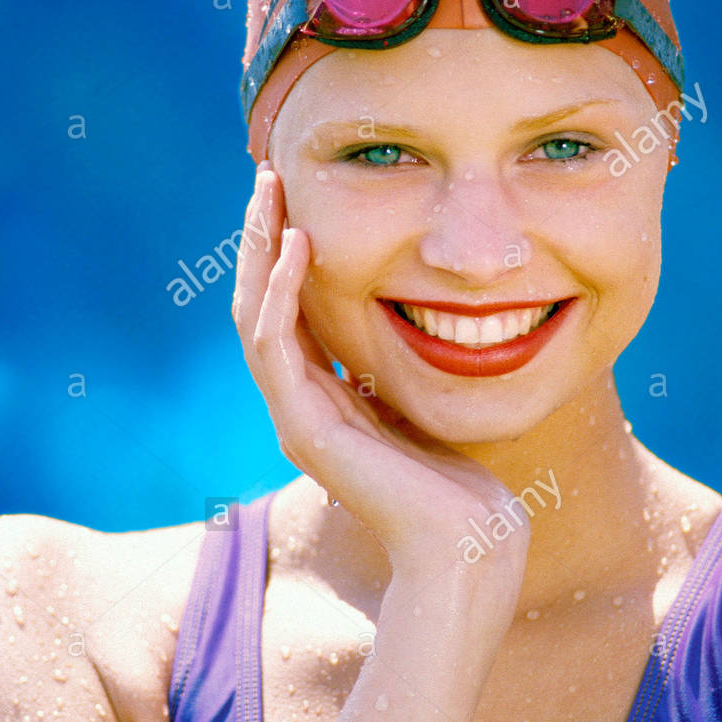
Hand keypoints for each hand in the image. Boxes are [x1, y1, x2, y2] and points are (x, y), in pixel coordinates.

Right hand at [231, 161, 530, 618]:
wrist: (466, 546)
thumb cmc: (462, 483)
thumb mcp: (423, 402)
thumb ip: (399, 368)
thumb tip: (416, 312)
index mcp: (324, 399)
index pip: (287, 310)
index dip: (286, 250)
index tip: (297, 194)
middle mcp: (299, 405)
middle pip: (259, 304)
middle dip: (263, 237)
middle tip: (268, 175)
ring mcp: (295, 418)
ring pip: (255, 316)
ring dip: (261, 250)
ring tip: (270, 191)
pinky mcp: (305, 429)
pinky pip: (277, 346)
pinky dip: (284, 292)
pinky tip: (299, 245)